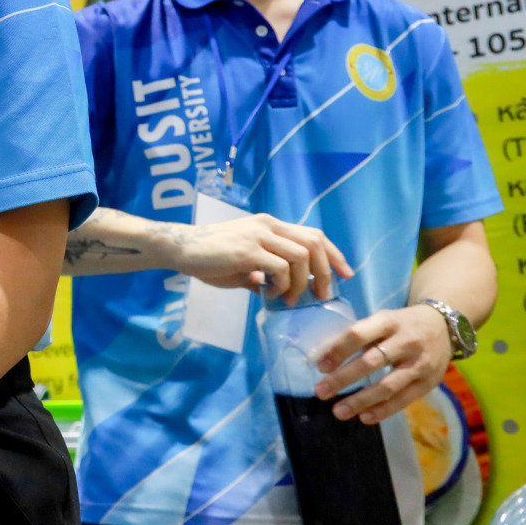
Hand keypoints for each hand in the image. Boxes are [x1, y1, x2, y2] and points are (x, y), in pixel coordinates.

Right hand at [170, 214, 351, 301]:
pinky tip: (273, 295)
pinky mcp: (246, 251)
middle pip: (314, 242)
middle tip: (322, 295)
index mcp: (270, 225)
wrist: (179, 248)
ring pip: (301, 256)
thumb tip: (277, 293)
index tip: (346, 274)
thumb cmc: (208, 258)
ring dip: (303, 282)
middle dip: (326, 271)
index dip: (334, 254)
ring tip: (292, 299)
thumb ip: (263, 275)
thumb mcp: (243, 265)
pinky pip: (279, 268)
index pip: (313, 234)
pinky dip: (283, 285)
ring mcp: (257, 236)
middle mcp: (268, 226)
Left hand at [312, 303, 451, 423]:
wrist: (444, 326)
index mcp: (389, 321)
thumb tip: (327, 359)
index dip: (338, 350)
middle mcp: (406, 341)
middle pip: (371, 362)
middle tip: (320, 392)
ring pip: (387, 386)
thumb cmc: (402, 325)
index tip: (321, 366)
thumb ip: (361, 336)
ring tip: (339, 411)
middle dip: (343, 379)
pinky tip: (364, 417)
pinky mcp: (429, 382)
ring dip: (360, 401)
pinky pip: (404, 399)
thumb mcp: (383, 320)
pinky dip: (383, 410)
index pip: (359, 334)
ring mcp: (420, 363)